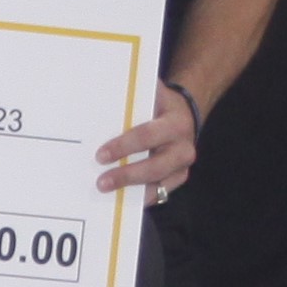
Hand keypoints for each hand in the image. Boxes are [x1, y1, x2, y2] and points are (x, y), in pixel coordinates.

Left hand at [95, 82, 197, 198]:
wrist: (185, 115)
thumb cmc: (160, 104)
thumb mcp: (152, 93)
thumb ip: (134, 94)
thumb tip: (103, 88)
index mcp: (175, 124)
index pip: (146, 136)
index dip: (123, 146)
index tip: (101, 155)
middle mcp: (183, 148)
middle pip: (154, 166)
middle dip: (126, 175)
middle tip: (101, 182)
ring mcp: (183, 166)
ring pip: (158, 185)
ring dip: (132, 191)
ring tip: (108, 193)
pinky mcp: (179, 178)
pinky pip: (160, 193)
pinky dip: (140, 197)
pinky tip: (121, 199)